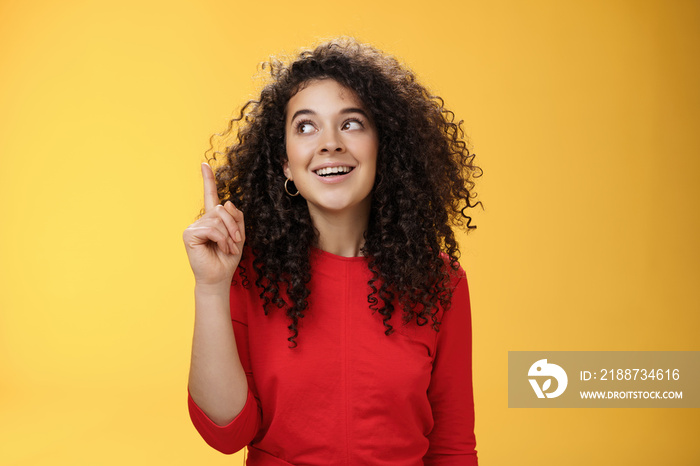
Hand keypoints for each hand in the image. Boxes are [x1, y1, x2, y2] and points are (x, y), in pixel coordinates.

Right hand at [183, 163, 245, 286]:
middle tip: (236, 243)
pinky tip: (221, 249)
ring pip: (218, 218)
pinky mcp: (189, 234)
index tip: (204, 164)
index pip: (210, 196)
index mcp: (213, 219)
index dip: (208, 180)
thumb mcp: (239, 235)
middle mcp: (202, 220)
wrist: (219, 277)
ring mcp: (194, 226)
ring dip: (229, 235)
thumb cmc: (227, 259)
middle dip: (234, 226)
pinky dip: (221, 239)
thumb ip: (236, 217)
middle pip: (222, 209)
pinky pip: (212, 228)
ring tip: (228, 248)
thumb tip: (226, 202)